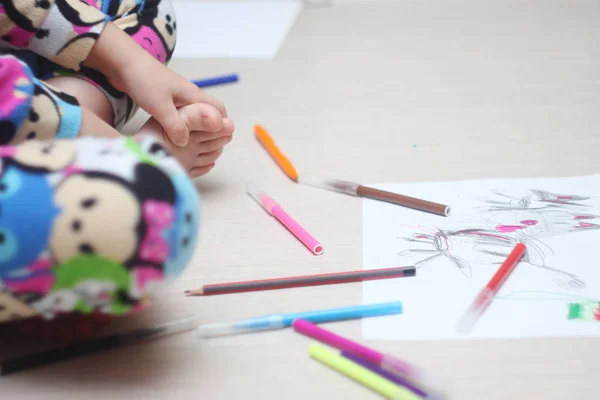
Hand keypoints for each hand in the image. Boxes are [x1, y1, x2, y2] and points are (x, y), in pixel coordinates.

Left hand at [85, 23, 227, 146]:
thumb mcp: (160, 106)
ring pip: (193, 115)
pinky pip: (179, 115)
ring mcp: (176, 97)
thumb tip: (185, 143)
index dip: (222, 125)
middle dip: (210, 128)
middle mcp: (188, 96)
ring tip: (190, 143)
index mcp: (193, 95)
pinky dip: (182, 125)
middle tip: (205, 145)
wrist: (122, 62)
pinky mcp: (164, 99)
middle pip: (208, 112)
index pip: (218, 110)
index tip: (219, 141)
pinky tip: (173, 134)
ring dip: (195, 127)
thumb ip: (175, 125)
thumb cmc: (144, 80)